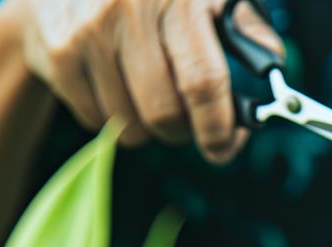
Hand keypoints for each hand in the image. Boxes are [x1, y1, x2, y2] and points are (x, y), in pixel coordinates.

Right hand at [12, 0, 281, 162]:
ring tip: (147, 94)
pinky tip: (113, 84)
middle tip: (186, 121)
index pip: (204, 82)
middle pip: (164, 112)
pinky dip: (111, 116)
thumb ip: (244, 27)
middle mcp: (131, 8)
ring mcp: (90, 31)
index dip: (218, 128)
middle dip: (183, 131)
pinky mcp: (59, 52)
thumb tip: (272, 68)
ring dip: (146, 125)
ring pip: (130, 124)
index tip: (225, 147)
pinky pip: (96, 120)